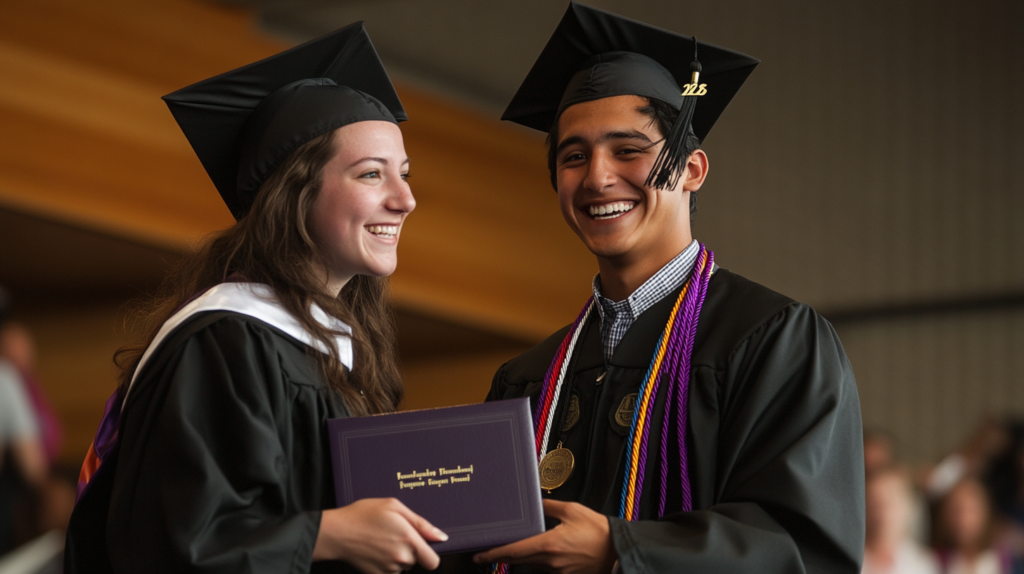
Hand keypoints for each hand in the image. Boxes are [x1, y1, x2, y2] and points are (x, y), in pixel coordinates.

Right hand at [314, 497, 447, 572]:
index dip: (430, 554)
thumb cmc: (363, 514)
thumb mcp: (394, 506)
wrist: (337, 532)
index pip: (433, 562)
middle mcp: (400, 557)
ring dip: (398, 557)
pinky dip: (387, 565)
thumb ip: (421, 523)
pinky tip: (376, 551)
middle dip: (411, 550)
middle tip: (394, 535)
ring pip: (403, 567)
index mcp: (408, 539)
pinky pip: (390, 573)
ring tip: (382, 541)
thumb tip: (440, 537)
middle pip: (417, 561)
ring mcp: (388, 569)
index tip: (423, 546)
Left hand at [473, 500, 616, 573]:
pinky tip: (544, 550)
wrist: (620, 551)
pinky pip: (546, 567)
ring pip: (532, 563)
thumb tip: (537, 503)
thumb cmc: (599, 532)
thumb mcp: (573, 511)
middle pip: (518, 560)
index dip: (494, 553)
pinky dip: (539, 559)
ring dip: (522, 555)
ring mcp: (558, 571)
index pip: (513, 551)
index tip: (480, 555)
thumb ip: (550, 507)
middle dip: (501, 556)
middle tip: (486, 553)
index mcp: (549, 544)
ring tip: (517, 545)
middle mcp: (550, 561)